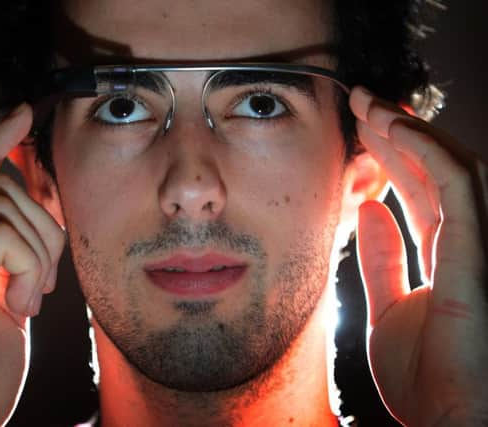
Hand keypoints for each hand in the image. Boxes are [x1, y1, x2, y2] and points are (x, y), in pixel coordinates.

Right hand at [0, 104, 64, 425]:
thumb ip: (18, 260)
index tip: (23, 113)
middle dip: (45, 224)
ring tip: (33, 299)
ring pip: (6, 205)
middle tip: (47, 281)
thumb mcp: (13, 304)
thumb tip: (38, 216)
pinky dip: (28, 267)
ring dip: (41, 253)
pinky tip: (23, 305)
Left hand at [349, 87, 487, 425]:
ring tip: (371, 106)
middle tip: (362, 102)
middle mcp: (469, 243)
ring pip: (451, 168)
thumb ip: (381, 259)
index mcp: (447, 257)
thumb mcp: (386, 307)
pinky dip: (428, 152)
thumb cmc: (422, 378)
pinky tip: (394, 129)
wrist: (443, 421)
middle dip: (400, 133)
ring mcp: (480, 245)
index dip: (394, 156)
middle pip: (435, 171)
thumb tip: (366, 209)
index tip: (360, 129)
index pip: (421, 191)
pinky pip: (458, 187)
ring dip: (412, 132)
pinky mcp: (480, 253)